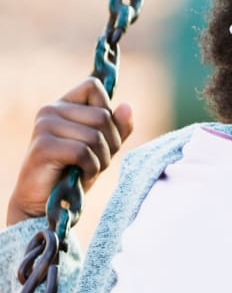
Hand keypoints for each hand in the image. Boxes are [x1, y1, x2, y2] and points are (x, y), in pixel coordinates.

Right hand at [6, 78, 133, 226]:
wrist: (44, 205)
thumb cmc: (74, 174)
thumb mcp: (102, 148)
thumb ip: (116, 127)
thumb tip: (127, 106)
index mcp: (63, 104)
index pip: (94, 87)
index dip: (108, 113)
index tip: (102, 136)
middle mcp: (51, 110)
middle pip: (102, 115)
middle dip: (110, 144)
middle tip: (96, 161)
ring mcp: (45, 126)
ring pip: (95, 135)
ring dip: (101, 160)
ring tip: (87, 170)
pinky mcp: (43, 146)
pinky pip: (83, 152)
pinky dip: (90, 168)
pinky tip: (80, 176)